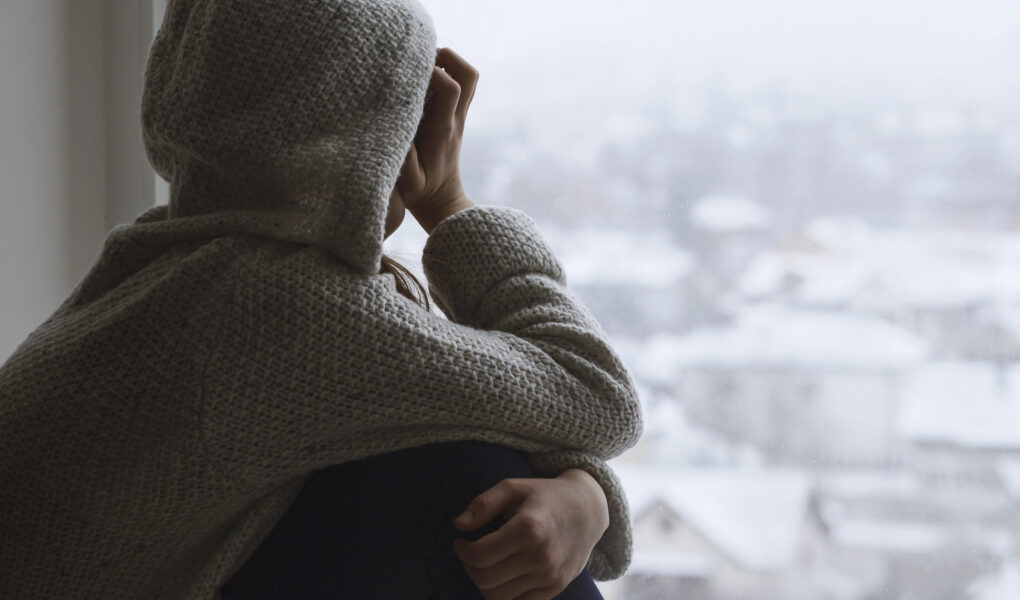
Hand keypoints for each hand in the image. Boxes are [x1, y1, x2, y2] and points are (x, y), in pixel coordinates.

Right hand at [393, 47, 477, 233]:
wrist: (442, 201)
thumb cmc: (421, 192)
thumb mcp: (409, 183)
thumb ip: (404, 161)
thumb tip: (399, 130)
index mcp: (443, 129)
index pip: (450, 88)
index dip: (433, 71)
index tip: (409, 70)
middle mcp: (455, 118)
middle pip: (469, 74)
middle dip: (446, 56)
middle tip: (418, 59)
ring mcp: (458, 116)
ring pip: (468, 75)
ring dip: (447, 61)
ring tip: (420, 65)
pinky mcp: (454, 116)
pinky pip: (458, 83)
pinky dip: (443, 72)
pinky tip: (419, 79)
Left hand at [452, 470, 609, 599]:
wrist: (588, 510)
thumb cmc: (545, 496)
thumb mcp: (514, 487)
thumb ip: (484, 503)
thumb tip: (459, 524)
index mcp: (529, 528)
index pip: (480, 555)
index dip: (462, 551)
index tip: (461, 542)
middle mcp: (541, 556)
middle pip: (486, 579)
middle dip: (470, 568)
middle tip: (470, 554)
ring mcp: (550, 576)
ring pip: (498, 597)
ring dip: (484, 583)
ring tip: (486, 565)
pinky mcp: (555, 588)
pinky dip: (503, 594)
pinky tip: (502, 575)